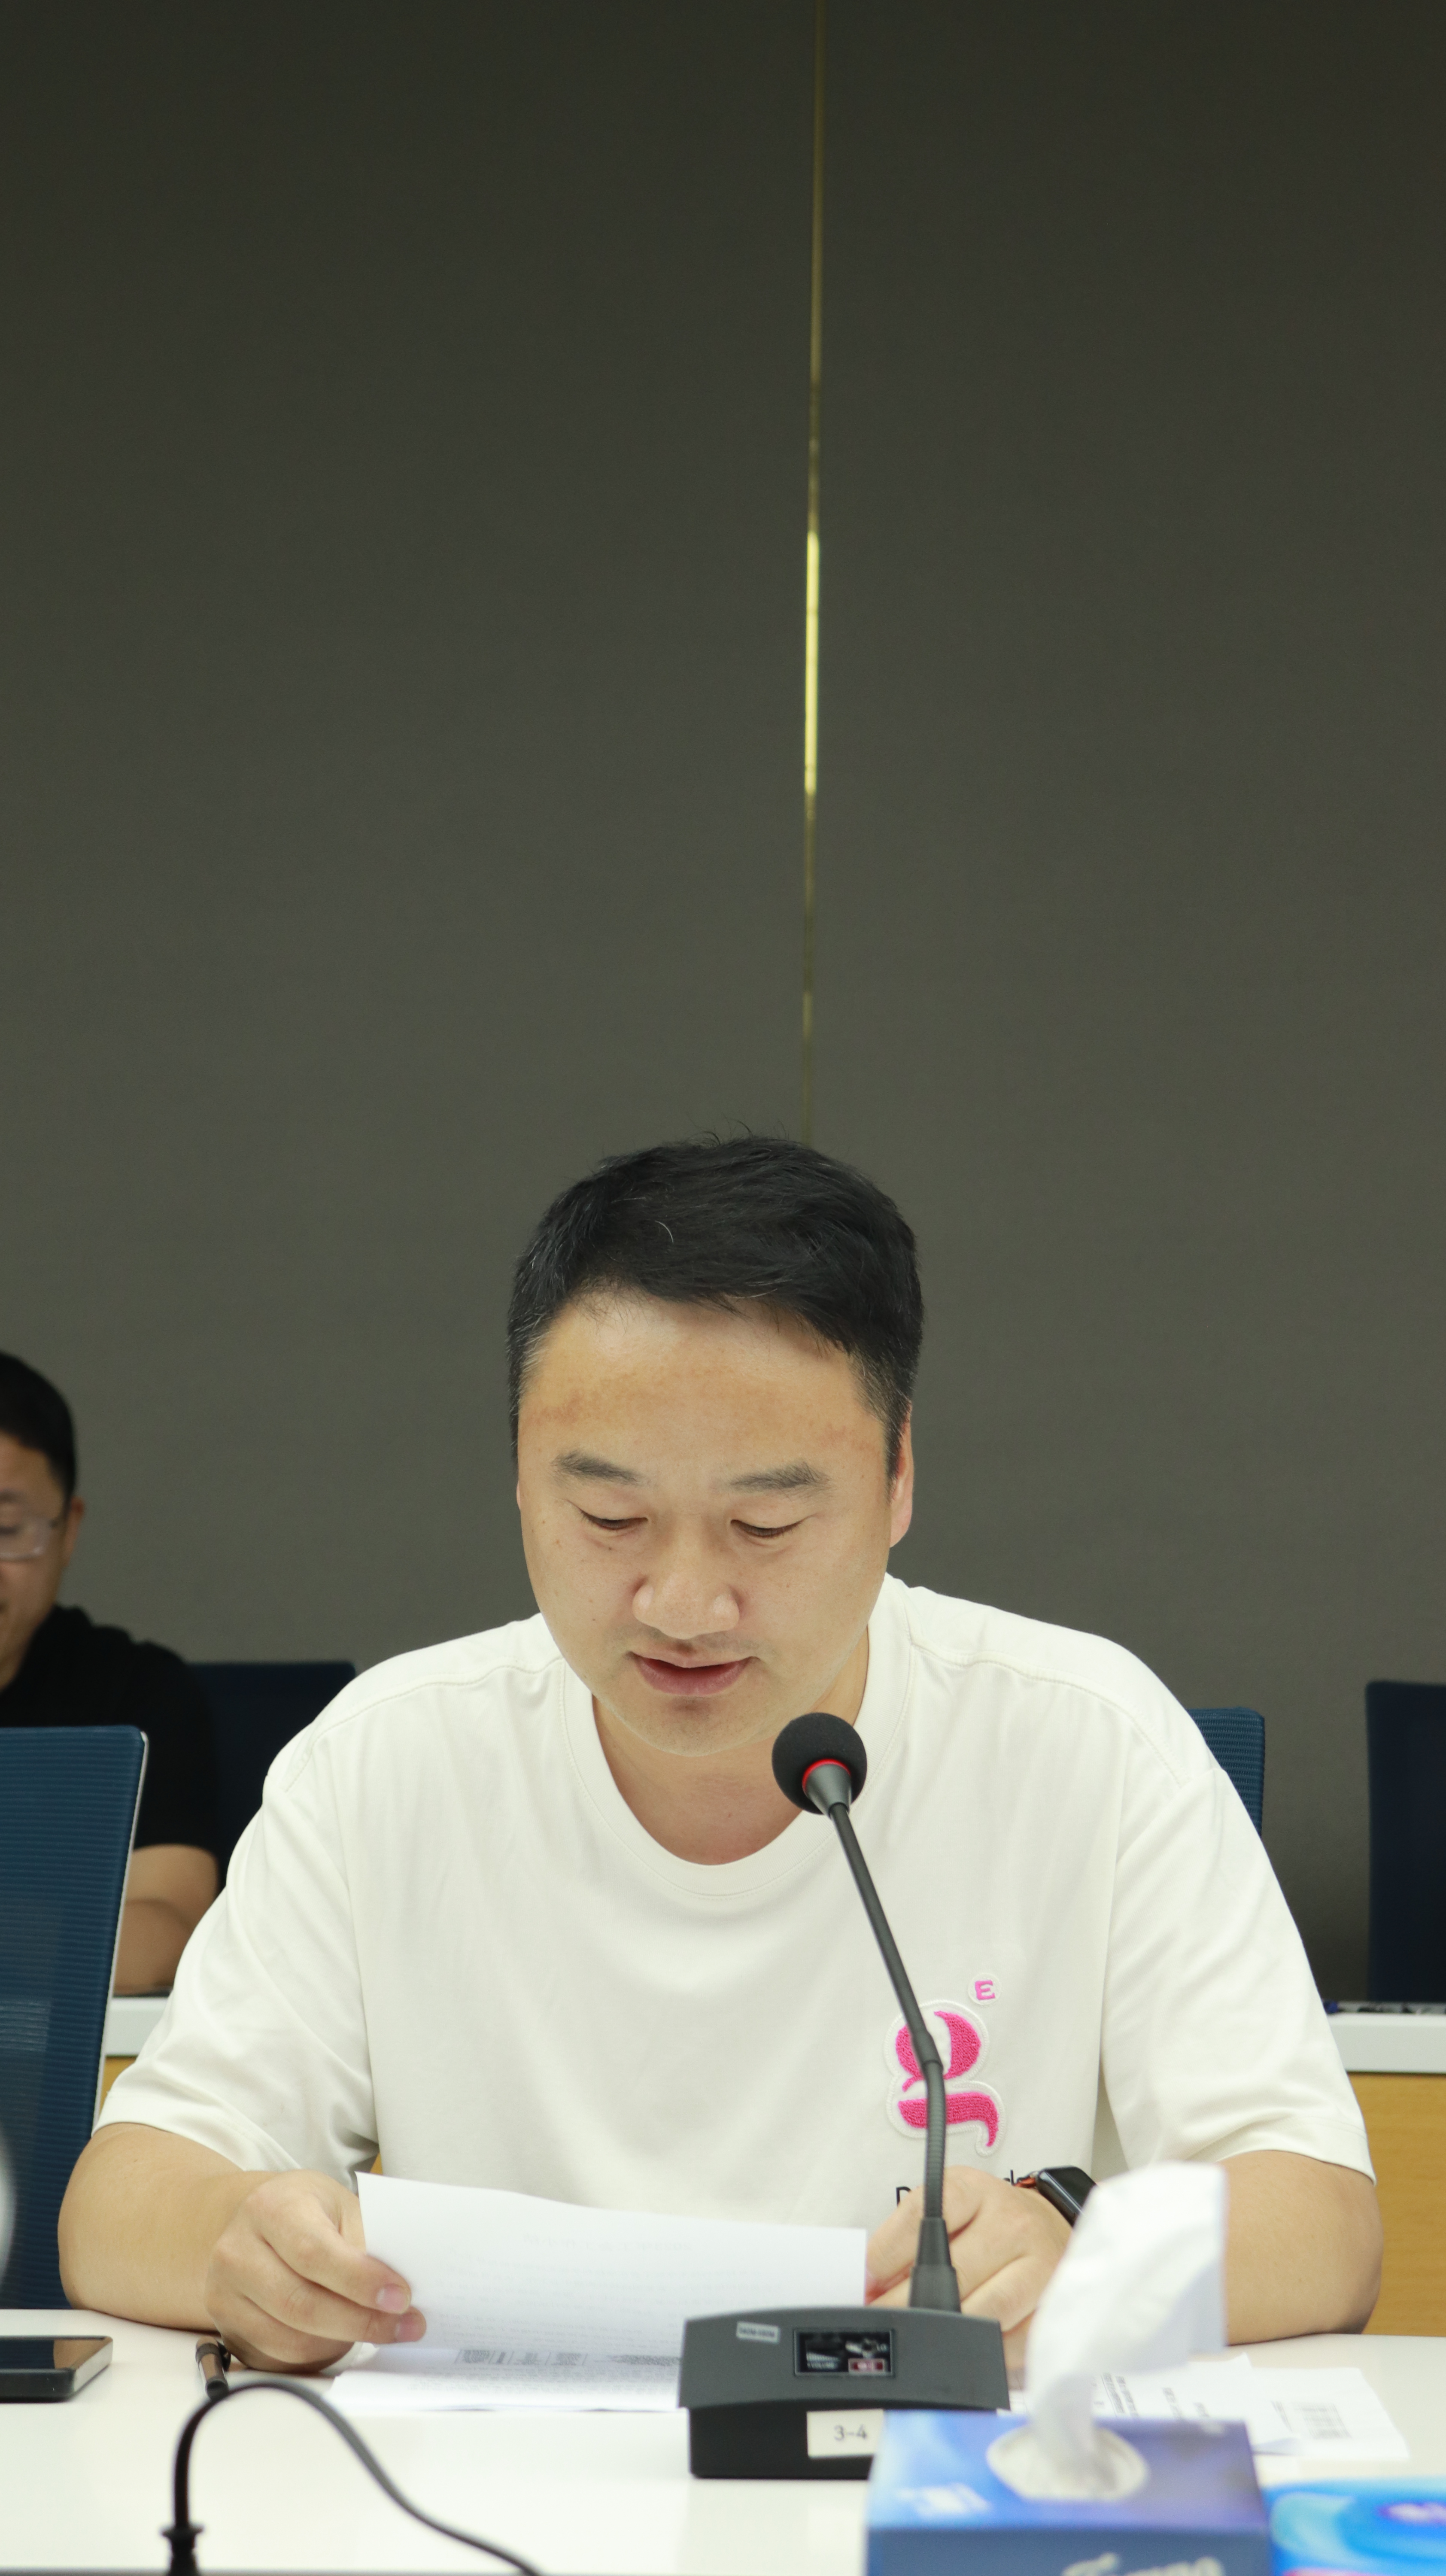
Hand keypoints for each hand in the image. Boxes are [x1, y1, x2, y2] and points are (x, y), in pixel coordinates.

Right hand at [203, 2169, 425, 2369]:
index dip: (359, 2280)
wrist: (259, 2223)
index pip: (313, 2252)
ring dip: (342, 2343)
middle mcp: (236, 2251)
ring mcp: (224, 2295)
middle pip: (300, 2304)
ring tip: (380, 2332)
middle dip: (360, 2322)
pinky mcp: (227, 2330)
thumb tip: (400, 2291)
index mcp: (270, 2208)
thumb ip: (367, 2241)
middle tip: (405, 2326)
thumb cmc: (309, 2212)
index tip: (401, 2297)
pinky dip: (317, 2356)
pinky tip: (344, 2339)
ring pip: (288, 2340)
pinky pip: (277, 2359)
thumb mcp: (341, 2206)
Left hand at [866, 2170, 1070, 2372]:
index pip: (925, 2216)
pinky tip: (968, 2344)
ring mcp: (1039, 2264)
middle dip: (906, 2304)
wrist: (1050, 2230)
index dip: (888, 2253)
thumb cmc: (987, 2223)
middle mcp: (1011, 2223)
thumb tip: (869, 2285)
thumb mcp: (949, 2210)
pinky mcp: (1055, 2305)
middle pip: (949, 2273)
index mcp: (974, 2190)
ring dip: (945, 2332)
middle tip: (883, 2321)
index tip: (867, 2282)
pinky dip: (984, 2350)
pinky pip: (1011, 2342)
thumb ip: (909, 2238)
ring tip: (921, 2337)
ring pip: (982, 2312)